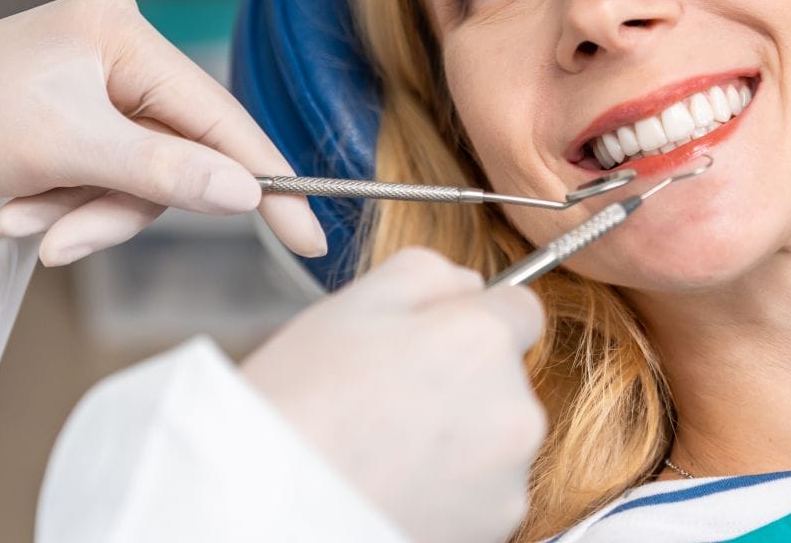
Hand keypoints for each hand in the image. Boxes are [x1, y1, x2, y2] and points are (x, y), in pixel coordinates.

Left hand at [0, 0, 326, 265]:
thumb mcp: (65, 150)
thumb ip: (163, 170)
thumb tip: (246, 191)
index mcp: (120, 29)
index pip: (216, 113)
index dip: (263, 178)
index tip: (308, 233)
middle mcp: (112, 46)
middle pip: (174, 153)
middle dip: (119, 206)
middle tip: (67, 238)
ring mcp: (87, 84)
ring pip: (135, 176)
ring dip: (83, 213)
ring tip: (27, 223)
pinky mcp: (63, 119)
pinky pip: (98, 179)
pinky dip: (63, 206)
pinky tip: (17, 210)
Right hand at [242, 249, 546, 542]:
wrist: (269, 511)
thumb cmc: (299, 407)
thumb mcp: (348, 306)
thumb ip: (424, 273)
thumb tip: (467, 283)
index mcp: (481, 341)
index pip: (522, 308)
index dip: (472, 318)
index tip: (433, 340)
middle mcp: (514, 410)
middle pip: (504, 377)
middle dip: (459, 380)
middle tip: (386, 396)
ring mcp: (508, 481)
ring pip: (493, 439)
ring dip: (456, 438)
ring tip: (383, 447)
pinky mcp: (494, 530)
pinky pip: (482, 494)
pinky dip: (449, 489)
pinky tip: (394, 483)